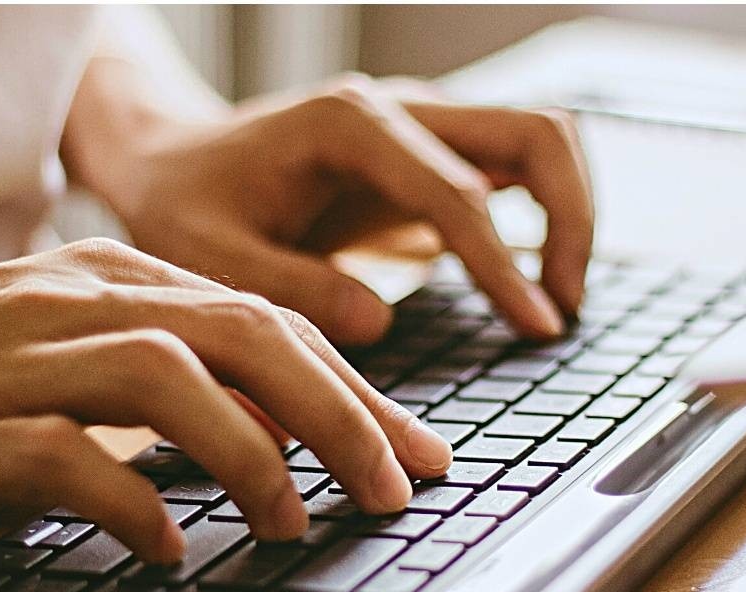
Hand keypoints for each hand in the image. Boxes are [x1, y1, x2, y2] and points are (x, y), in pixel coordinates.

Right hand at [0, 238, 452, 561]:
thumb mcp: (73, 350)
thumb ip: (173, 374)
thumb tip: (282, 430)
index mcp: (114, 280)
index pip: (266, 319)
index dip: (356, 387)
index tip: (417, 451)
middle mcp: (75, 302)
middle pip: (241, 333)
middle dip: (339, 412)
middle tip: (394, 488)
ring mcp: (15, 359)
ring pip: (165, 378)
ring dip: (250, 454)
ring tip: (292, 523)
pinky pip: (62, 458)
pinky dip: (130, 504)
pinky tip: (165, 552)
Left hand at [72, 74, 593, 344]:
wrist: (173, 161)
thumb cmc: (186, 206)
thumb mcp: (209, 255)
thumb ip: (290, 286)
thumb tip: (381, 320)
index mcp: (349, 125)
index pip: (460, 192)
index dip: (504, 265)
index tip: (536, 327)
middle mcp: (401, 110)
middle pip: (537, 132)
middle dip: (572, 220)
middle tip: (560, 310)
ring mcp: (423, 125)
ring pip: (541, 139)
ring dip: (570, 214)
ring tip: (554, 302)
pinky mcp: (431, 154)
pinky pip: (516, 168)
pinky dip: (544, 216)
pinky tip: (528, 285)